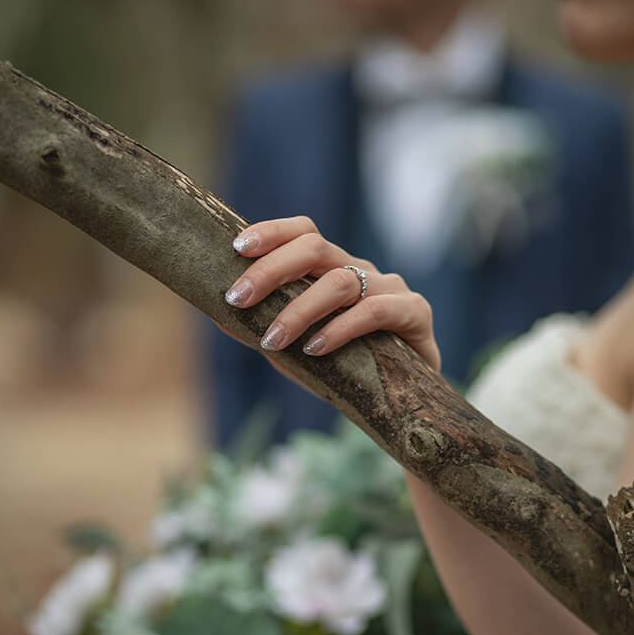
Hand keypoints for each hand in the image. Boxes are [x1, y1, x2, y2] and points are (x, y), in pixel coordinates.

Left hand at [224, 216, 440, 372]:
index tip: (236, 248)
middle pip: (316, 247)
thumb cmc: (350, 370)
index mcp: (335, 269)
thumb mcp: (299, 351)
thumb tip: (217, 318)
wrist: (407, 402)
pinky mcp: (416, 314)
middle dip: (271, 270)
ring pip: (342, 281)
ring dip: (299, 309)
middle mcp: (363, 270)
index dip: (271, 233)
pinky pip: (376, 311)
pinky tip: (316, 349)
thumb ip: (266, 330)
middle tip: (237, 298)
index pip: (304, 233)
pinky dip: (341, 329)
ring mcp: (392, 289)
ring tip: (272, 340)